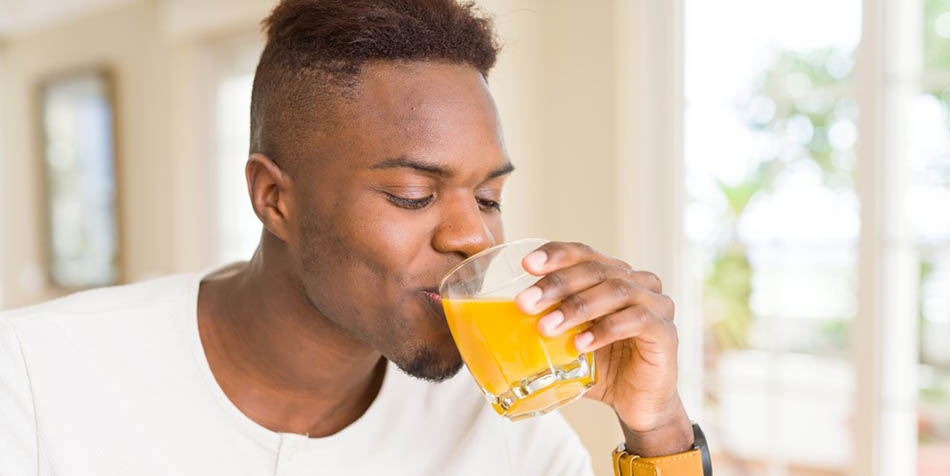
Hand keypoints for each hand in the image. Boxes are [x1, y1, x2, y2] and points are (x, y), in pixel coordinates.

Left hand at [515, 241, 692, 455]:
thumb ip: (544, 324)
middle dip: (556, 284)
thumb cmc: (600, 367)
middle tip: (525, 303)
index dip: (556, 254)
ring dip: (576, 308)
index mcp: (613, 275)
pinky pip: (636, 321)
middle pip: (595, 270)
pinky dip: (605, 331)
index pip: (583, 253)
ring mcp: (656, 304)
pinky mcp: (666, 332)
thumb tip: (490, 321)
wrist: (637, 404)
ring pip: (615, 291)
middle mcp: (637, 282)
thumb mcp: (567, 341)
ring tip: (546, 328)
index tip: (526, 264)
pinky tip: (580, 344)